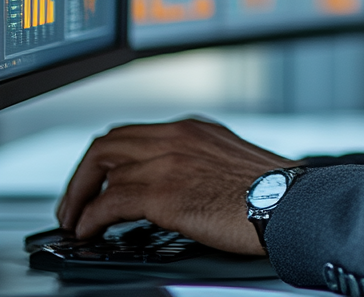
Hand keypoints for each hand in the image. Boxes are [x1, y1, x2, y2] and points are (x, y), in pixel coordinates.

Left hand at [56, 118, 302, 255]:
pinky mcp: (163, 192)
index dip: (106, 160)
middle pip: (108, 142)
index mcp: (194, 129)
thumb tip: (177, 187)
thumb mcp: (231, 162)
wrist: (286, 202)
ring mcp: (168, 160)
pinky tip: (90, 233)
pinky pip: (107, 203)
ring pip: (101, 165)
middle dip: (83, 175)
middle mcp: (178, 136)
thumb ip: (200, 163)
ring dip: (79, 198)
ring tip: (76, 221)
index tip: (98, 183)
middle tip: (76, 204)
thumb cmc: (270, 191)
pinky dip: (90, 219)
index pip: (133, 133)